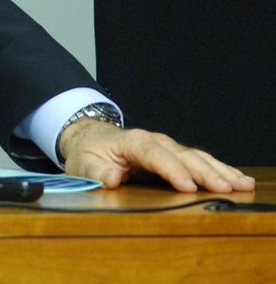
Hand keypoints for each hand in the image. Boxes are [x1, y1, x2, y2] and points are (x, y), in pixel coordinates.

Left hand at [59, 119, 255, 192]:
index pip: (154, 155)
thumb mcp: (83, 163)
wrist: (90, 137)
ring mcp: (166, 146)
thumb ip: (97, 171)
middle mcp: (154, 141)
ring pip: (196, 156)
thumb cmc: (87, 152)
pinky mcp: (174, 155)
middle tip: (225, 189)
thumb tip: (111, 178)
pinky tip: (236, 178)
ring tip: (242, 183)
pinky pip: (199, 160)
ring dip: (219, 170)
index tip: (188, 186)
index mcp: (132, 142)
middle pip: (182, 155)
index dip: (172, 170)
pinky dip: (218, 168)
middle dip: (205, 172)